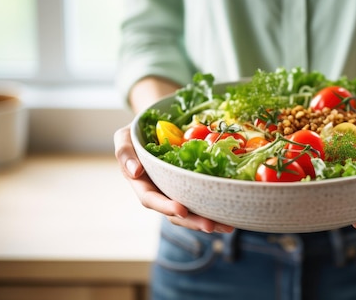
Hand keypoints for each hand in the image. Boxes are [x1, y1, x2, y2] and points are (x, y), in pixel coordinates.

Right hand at [113, 124, 234, 232]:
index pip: (151, 199)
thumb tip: (135, 172)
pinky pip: (201, 203)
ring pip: (190, 214)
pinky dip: (214, 211)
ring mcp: (175, 193)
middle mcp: (159, 193)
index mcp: (141, 184)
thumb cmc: (138, 133)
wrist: (155, 128)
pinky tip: (231, 217)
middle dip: (193, 222)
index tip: (182, 210)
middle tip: (211, 225)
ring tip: (227, 227)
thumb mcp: (125, 137)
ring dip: (207, 222)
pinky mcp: (191, 190)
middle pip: (174, 214)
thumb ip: (124, 153)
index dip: (166, 206)